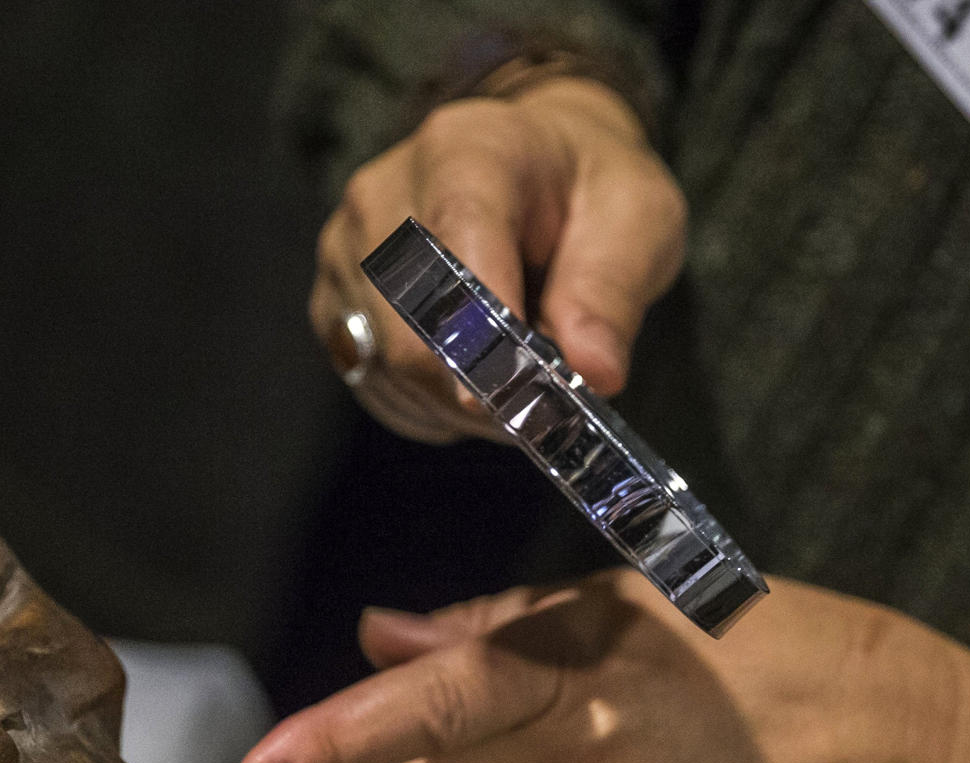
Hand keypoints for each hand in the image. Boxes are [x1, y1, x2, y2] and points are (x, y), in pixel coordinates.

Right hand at [313, 76, 685, 442]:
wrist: (536, 167)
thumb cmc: (584, 188)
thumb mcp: (637, 218)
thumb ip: (613, 290)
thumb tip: (594, 371)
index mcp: (463, 149)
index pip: (453, 245)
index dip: (474, 328)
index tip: (507, 390)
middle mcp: (382, 196)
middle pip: (411, 331)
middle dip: (483, 387)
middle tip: (544, 402)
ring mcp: (345, 252)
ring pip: (392, 371)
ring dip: (462, 403)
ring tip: (515, 375)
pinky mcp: (331, 303)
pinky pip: (375, 384)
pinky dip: (431, 405)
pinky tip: (471, 375)